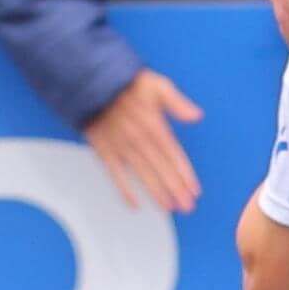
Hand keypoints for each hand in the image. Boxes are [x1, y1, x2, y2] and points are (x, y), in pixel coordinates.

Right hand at [83, 67, 203, 213]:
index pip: (174, 155)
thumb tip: (197, 116)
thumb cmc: (128, 83)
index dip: (185, 174)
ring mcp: (121, 147)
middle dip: (176, 190)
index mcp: (154, 126)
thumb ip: (177, 103)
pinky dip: (124, 189)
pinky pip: (115, 174)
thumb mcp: (157, 85)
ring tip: (169, 208)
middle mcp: (140, 140)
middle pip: (162, 170)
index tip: (195, 190)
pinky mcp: (104, 149)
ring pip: (142, 175)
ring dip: (156, 193)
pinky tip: (134, 203)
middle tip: (187, 207)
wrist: (91, 80)